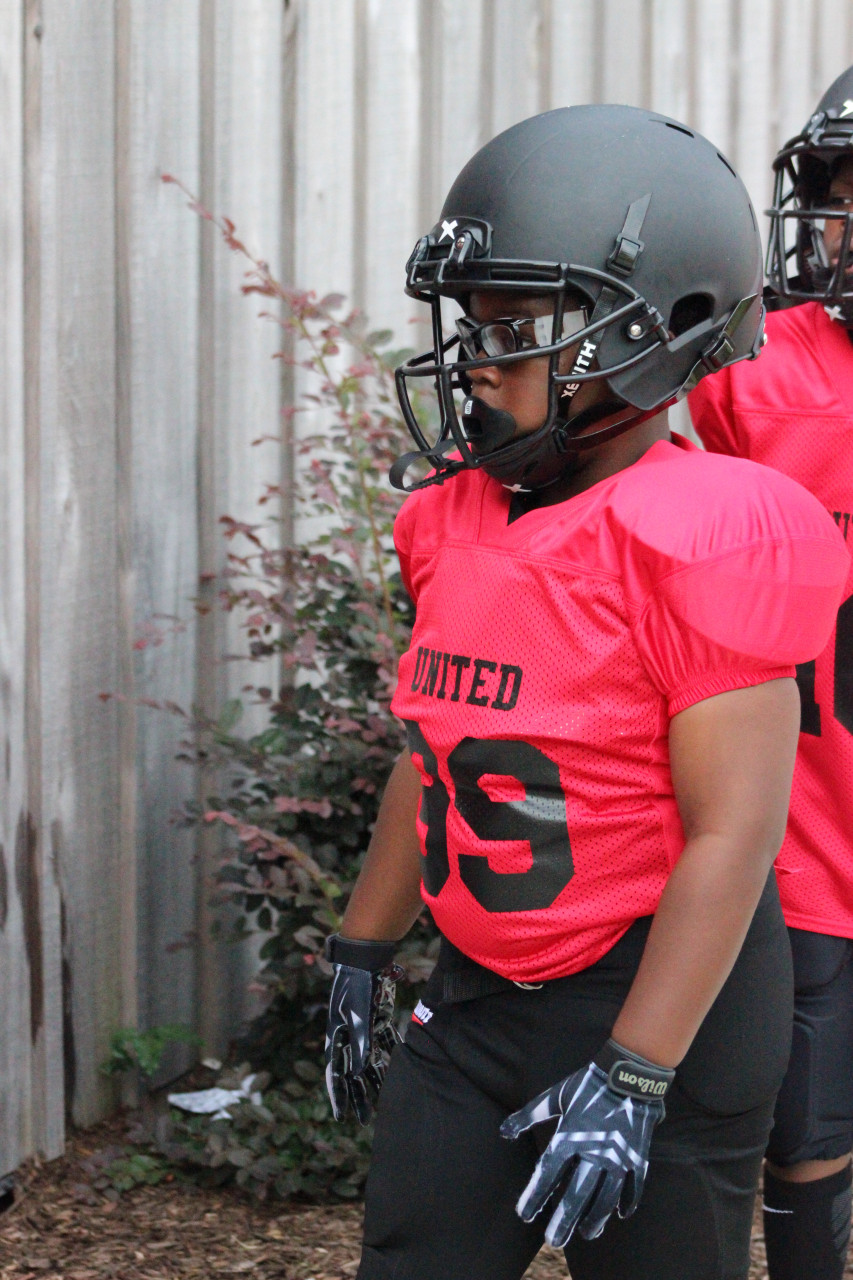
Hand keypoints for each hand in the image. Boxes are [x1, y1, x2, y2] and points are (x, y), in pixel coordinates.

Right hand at [323, 935, 402, 1125]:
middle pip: (354, 1073)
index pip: (336, 1075)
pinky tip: (397, 1067)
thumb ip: (361, 1045)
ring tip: (383, 1100)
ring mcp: (363, 1029)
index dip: (338, 1097)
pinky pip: (383, 1043)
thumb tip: (360, 1072)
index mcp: (337, 1037)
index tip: (340, 1117)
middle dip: (359, 1096)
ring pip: (370, 1060)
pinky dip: (389, 1056)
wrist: (365, 960)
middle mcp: (348, 1036)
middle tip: (365, 1119)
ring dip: (376, 1079)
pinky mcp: (377, 1020)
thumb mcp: (358, 1019)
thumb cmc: (357, 989)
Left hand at [500, 1040, 672, 1245]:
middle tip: (553, 1240)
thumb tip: (503, 1131)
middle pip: (577, 1195)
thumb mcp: (555, 1097)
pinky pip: (634, 1187)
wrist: (628, 1073)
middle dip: (564, 1220)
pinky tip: (620, 1214)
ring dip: (595, 1218)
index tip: (524, 1214)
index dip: (535, 1196)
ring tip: (586, 1233)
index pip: (548, 1174)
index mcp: (570, 1136)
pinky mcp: (638, 1156)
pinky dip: (627, 1202)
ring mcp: (618, 1157)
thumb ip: (528, 1116)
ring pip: (606, 1198)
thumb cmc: (586, 1084)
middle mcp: (594, 1152)